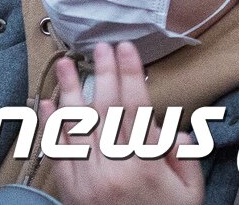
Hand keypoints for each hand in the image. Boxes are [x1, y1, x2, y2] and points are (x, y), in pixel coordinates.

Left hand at [43, 42, 204, 204]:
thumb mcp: (189, 194)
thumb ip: (182, 156)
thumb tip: (173, 126)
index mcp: (145, 167)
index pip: (135, 109)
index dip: (131, 75)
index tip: (127, 51)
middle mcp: (112, 169)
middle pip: (105, 110)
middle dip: (104, 73)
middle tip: (102, 48)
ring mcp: (86, 178)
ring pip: (76, 125)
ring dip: (70, 90)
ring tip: (65, 63)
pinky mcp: (68, 188)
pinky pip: (56, 150)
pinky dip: (51, 125)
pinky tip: (48, 102)